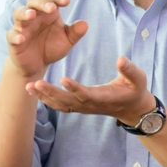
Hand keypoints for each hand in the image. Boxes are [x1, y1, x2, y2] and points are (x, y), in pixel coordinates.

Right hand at [6, 0, 87, 79]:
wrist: (37, 65)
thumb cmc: (51, 47)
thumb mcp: (66, 41)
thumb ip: (75, 32)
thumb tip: (85, 24)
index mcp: (48, 13)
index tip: (67, 1)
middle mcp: (34, 16)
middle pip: (33, 1)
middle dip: (42, 2)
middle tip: (51, 8)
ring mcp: (22, 27)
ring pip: (18, 13)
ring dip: (24, 12)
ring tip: (32, 15)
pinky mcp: (13, 40)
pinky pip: (11, 35)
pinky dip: (15, 35)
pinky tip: (22, 38)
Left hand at [25, 56, 155, 125]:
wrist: (132, 107)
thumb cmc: (135, 89)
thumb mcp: (138, 78)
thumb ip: (129, 70)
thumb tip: (121, 59)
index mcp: (103, 97)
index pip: (87, 94)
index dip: (75, 88)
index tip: (63, 79)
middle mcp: (90, 105)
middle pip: (67, 101)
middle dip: (51, 93)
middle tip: (35, 83)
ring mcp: (83, 107)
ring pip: (60, 105)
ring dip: (44, 97)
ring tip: (28, 87)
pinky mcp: (78, 106)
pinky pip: (59, 105)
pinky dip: (45, 99)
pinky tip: (33, 91)